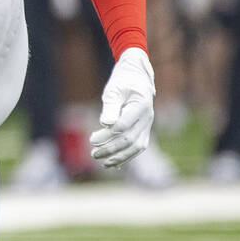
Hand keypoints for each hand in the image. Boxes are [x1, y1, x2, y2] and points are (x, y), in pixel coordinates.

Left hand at [89, 47, 154, 167]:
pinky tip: (113, 164)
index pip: (123, 126)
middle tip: (93, 153)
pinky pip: (138, 146)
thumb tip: (106, 124)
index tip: (92, 139)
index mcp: (141, 105)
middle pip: (130, 140)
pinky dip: (126, 156)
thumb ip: (111, 107)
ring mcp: (147, 125)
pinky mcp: (144, 130)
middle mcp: (147, 117)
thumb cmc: (122, 81)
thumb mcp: (113, 90)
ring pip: (137, 147)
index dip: (107, 135)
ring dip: (119, 157)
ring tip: (102, 162)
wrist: (136, 77)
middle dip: (111, 148)